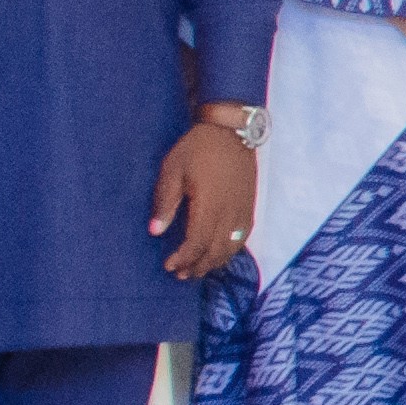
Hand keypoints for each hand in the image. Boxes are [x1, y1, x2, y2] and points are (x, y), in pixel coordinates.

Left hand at [149, 118, 255, 279]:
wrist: (231, 130)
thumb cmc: (197, 148)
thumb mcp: (172, 170)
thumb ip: (165, 202)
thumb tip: (155, 232)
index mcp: (208, 203)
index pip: (197, 242)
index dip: (183, 258)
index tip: (169, 265)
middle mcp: (229, 211)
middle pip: (215, 250)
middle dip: (198, 266)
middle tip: (181, 274)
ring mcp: (243, 209)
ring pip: (231, 247)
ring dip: (214, 262)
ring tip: (198, 269)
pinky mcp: (249, 206)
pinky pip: (243, 237)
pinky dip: (231, 250)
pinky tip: (220, 253)